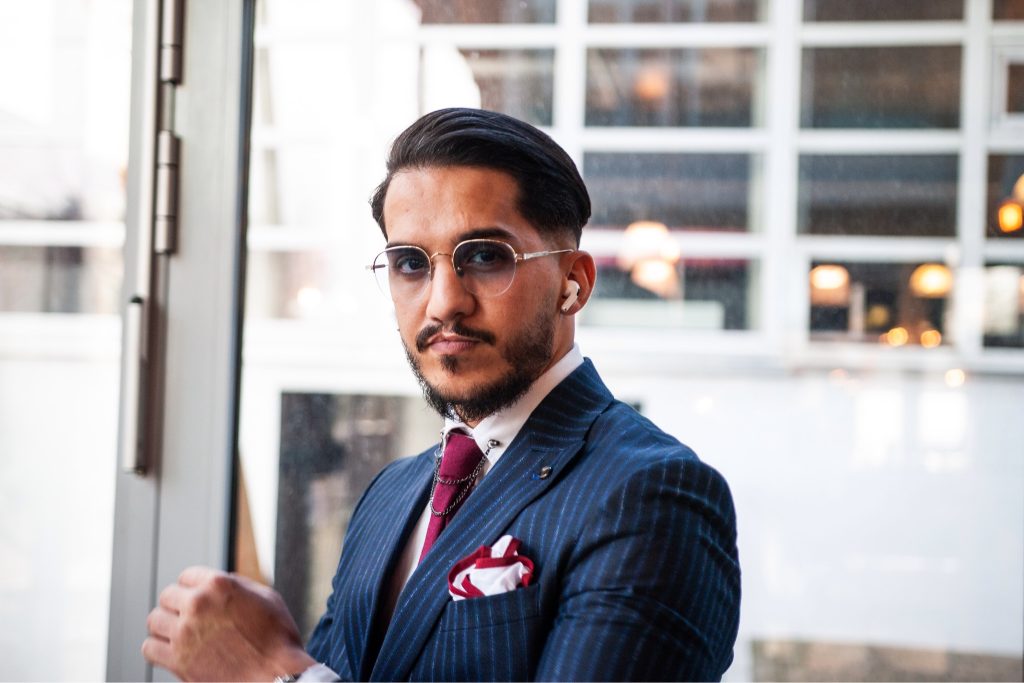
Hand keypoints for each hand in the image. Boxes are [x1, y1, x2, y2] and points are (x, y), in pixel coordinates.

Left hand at [143, 566, 315, 680]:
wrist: (276, 677)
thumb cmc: (277, 639)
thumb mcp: (266, 597)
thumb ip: (237, 584)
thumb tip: (219, 582)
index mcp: (218, 584)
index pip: (186, 577)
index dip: (194, 588)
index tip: (198, 599)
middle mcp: (197, 605)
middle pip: (167, 597)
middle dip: (178, 605)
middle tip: (190, 617)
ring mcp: (185, 634)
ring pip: (154, 621)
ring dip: (166, 625)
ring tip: (180, 633)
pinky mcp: (178, 661)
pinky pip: (149, 648)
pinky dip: (158, 648)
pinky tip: (173, 650)